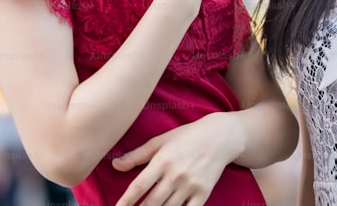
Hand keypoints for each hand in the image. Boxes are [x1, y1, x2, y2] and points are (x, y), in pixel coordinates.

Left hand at [112, 113, 240, 205]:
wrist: (221, 136)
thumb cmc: (187, 136)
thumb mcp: (161, 140)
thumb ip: (138, 155)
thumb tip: (115, 165)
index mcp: (163, 160)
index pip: (139, 185)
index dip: (126, 200)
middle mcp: (176, 174)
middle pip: (152, 202)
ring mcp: (191, 185)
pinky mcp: (204, 192)